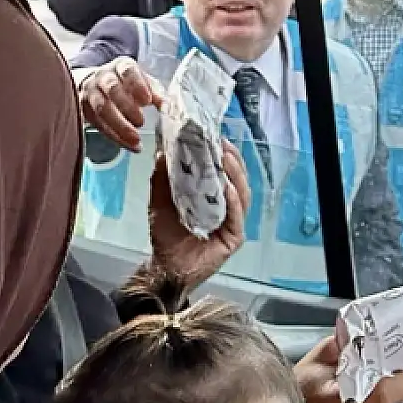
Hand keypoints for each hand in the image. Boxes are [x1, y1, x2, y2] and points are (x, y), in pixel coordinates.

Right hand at [78, 57, 162, 151]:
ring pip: (102, 108)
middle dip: (126, 106)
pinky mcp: (84, 109)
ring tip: (135, 139)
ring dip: (119, 125)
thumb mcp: (142, 82)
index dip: (137, 85)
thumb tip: (167, 106)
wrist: (95, 84)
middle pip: (112, 89)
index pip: (127, 71)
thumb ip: (155, 92)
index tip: (147, 101)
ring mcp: (91, 92)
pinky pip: (98, 124)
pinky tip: (129, 145)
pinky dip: (115, 136)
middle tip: (141, 122)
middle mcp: (103, 76)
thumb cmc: (125, 84)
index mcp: (121, 66)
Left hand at [147, 141, 251, 288]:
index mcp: (213, 197)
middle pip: (238, 181)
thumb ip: (162, 178)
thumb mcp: (160, 200)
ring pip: (242, 196)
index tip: (216, 137)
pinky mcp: (233, 238)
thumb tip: (161, 152)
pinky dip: (233, 202)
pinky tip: (228, 189)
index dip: (223, 154)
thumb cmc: (167, 235)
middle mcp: (227, 208)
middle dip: (233, 161)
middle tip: (223, 145)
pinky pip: (237, 218)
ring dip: (235, 176)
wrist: (166, 266)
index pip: (224, 172)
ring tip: (226, 160)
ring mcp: (233, 223)